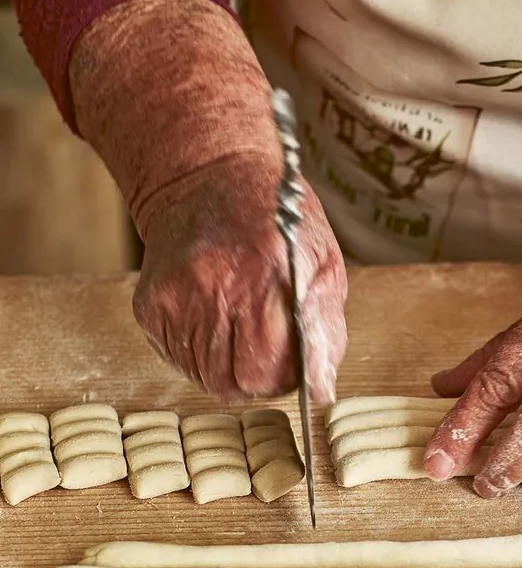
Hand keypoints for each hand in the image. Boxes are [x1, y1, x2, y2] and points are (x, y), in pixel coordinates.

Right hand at [132, 153, 347, 403]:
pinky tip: (217, 317)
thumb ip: (324, 330)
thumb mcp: (322, 263)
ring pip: (206, 378)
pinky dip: (204, 353)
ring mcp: (175, 296)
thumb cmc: (278, 221)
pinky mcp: (150, 307)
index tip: (295, 361)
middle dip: (261, 376)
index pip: (268, 367)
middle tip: (272, 345)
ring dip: (232, 367)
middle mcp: (214, 285)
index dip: (287, 376)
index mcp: (267, 273)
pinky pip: (181, 360)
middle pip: (235, 381)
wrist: (208, 177)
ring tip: (245, 326)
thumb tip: (321, 390)